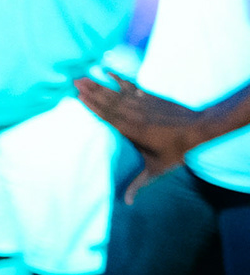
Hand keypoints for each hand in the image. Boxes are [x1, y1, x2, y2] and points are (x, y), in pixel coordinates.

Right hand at [75, 71, 205, 202]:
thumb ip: (139, 183)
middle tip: (74, 81)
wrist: (198, 129)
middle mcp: (133, 114)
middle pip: (108, 101)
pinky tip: (109, 72)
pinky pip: (130, 86)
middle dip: (91, 90)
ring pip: (116, 92)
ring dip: (100, 84)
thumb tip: (127, 202)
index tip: (78, 96)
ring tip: (84, 76)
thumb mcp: (157, 169)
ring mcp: (141, 103)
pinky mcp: (149, 97)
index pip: (108, 116)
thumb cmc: (176, 151)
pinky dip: (119, 79)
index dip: (93, 105)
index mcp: (132, 130)